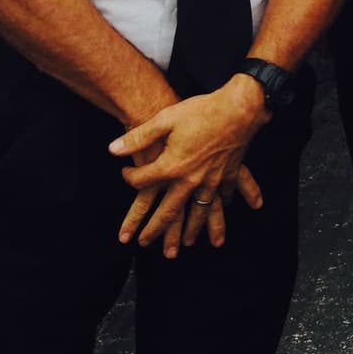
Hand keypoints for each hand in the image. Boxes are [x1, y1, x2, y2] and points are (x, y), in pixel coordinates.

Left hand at [110, 83, 268, 255]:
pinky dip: (221, 207)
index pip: (142, 182)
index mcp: (172, 167)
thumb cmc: (202, 111)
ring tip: (184, 244)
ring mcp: (210, 180)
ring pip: (198, 212)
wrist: (239, 109)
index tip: (125, 174)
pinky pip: (222, 197)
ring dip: (190, 230)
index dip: (129, 178)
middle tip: (144, 242)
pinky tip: (219, 212)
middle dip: (155, 229)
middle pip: (169, 211)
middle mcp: (190, 180)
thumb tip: (113, 149)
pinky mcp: (227, 175)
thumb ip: (138, 138)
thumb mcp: (165, 119)